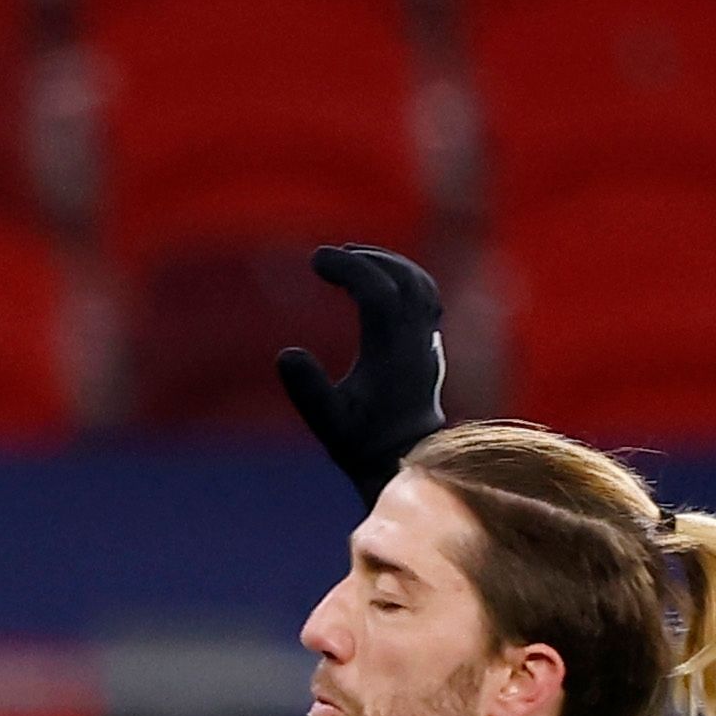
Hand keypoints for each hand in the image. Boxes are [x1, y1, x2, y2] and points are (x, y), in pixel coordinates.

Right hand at [275, 245, 448, 503]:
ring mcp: (426, 341)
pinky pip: (425, 296)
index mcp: (390, 354)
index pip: (376, 293)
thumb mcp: (328, 424)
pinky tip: (380, 278)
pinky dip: (403, 277)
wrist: (405, 459)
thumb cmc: (363, 443)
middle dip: (367, 259)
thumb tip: (286, 354)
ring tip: (354, 256)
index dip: (348, 268)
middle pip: (402, 280)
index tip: (316, 259)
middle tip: (331, 256)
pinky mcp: (429, 344)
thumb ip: (308, 390)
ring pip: (418, 284)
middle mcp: (414, 341)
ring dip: (388, 263)